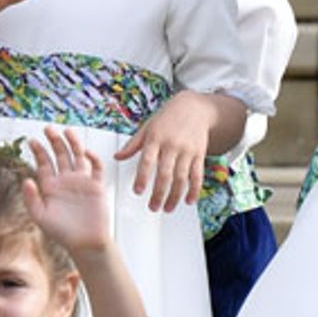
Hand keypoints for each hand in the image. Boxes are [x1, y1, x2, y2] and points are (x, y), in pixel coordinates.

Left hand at [23, 128, 108, 257]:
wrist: (85, 244)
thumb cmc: (62, 233)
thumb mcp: (41, 217)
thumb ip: (31, 199)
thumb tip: (26, 180)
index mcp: (50, 186)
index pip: (44, 163)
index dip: (38, 151)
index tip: (32, 141)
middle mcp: (65, 180)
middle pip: (60, 155)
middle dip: (54, 141)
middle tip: (48, 128)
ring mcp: (81, 181)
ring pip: (77, 156)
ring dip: (73, 143)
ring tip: (67, 131)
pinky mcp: (96, 186)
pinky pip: (96, 168)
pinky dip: (93, 158)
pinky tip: (86, 152)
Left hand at [114, 90, 217, 210]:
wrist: (193, 108)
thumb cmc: (167, 118)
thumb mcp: (147, 127)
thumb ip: (133, 144)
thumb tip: (117, 157)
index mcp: (155, 138)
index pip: (147, 160)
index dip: (142, 177)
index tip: (138, 191)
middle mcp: (172, 145)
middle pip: (165, 174)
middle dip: (158, 193)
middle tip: (152, 207)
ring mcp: (187, 150)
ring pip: (181, 178)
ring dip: (174, 196)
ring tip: (167, 208)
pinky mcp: (199, 154)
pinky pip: (197, 175)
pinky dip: (194, 190)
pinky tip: (188, 201)